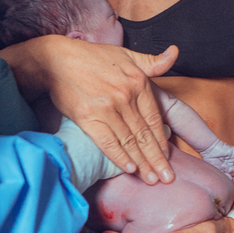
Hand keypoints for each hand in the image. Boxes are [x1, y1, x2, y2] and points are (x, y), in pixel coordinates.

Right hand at [44, 39, 178, 184]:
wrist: (58, 59)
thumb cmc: (93, 57)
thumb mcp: (127, 54)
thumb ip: (152, 61)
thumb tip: (175, 53)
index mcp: (138, 83)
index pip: (154, 119)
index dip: (162, 141)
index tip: (167, 157)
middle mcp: (125, 97)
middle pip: (144, 135)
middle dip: (157, 159)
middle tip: (166, 178)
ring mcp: (107, 109)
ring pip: (129, 142)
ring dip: (142, 163)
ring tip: (151, 179)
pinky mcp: (88, 118)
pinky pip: (108, 142)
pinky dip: (120, 157)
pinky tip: (129, 169)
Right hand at [198, 138, 233, 178]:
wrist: (208, 150)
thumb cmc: (210, 160)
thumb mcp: (218, 171)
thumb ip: (225, 176)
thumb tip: (232, 180)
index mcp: (228, 168)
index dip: (233, 178)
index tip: (229, 179)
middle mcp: (232, 163)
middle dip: (233, 173)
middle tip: (226, 171)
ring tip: (228, 168)